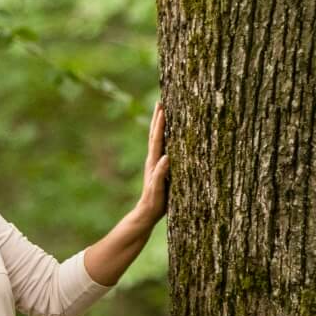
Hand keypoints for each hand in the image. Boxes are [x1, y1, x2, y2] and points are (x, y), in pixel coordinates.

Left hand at [134, 103, 168, 224]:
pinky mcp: (159, 167)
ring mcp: (155, 163)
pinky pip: (162, 147)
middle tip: (160, 102)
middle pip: (155, 135)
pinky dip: (164, 138)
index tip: (163, 109)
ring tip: (163, 113)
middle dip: (157, 119)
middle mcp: (153, 160)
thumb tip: (166, 157)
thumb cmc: (154, 202)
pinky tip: (169, 135)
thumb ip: (160, 174)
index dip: (160, 124)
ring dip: (160, 125)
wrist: (146, 213)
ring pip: (157, 139)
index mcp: (153, 162)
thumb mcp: (157, 189)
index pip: (157, 139)